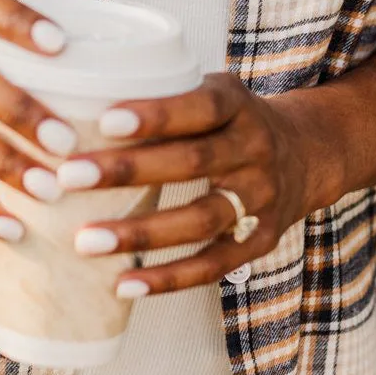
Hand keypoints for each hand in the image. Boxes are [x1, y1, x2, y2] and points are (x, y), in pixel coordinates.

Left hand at [54, 73, 346, 294]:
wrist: (306, 155)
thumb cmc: (228, 120)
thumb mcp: (211, 91)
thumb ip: (163, 95)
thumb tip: (70, 102)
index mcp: (238, 105)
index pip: (200, 106)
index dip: (155, 115)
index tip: (104, 120)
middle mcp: (255, 149)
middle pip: (192, 162)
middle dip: (128, 170)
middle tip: (68, 177)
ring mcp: (261, 198)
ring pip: (201, 219)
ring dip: (141, 233)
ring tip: (85, 241)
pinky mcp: (261, 240)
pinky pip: (213, 265)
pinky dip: (168, 278)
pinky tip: (123, 283)